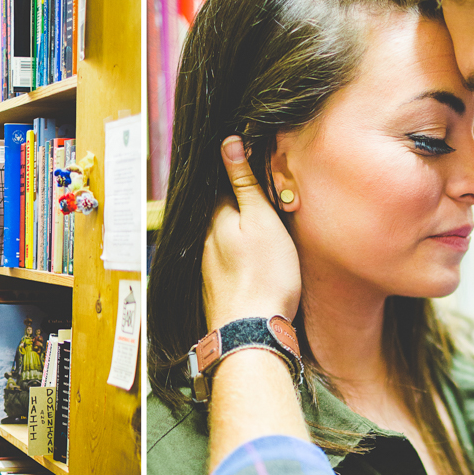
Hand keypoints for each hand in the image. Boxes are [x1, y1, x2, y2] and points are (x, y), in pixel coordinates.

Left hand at [202, 136, 301, 329]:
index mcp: (214, 218)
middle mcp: (204, 240)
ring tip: (264, 232)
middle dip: (241, 202)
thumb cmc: (264, 276)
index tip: (254, 163)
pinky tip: (254, 261)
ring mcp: (208, 266)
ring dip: (241, 229)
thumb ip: (244, 183)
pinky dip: (240, 253)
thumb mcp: (261, 220)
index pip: (220, 183)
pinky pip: (227, 259)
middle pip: (222, 210)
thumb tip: (228, 142)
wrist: (250, 332)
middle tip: (269, 199)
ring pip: (224, 235)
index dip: (237, 171)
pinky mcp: (217, 287)